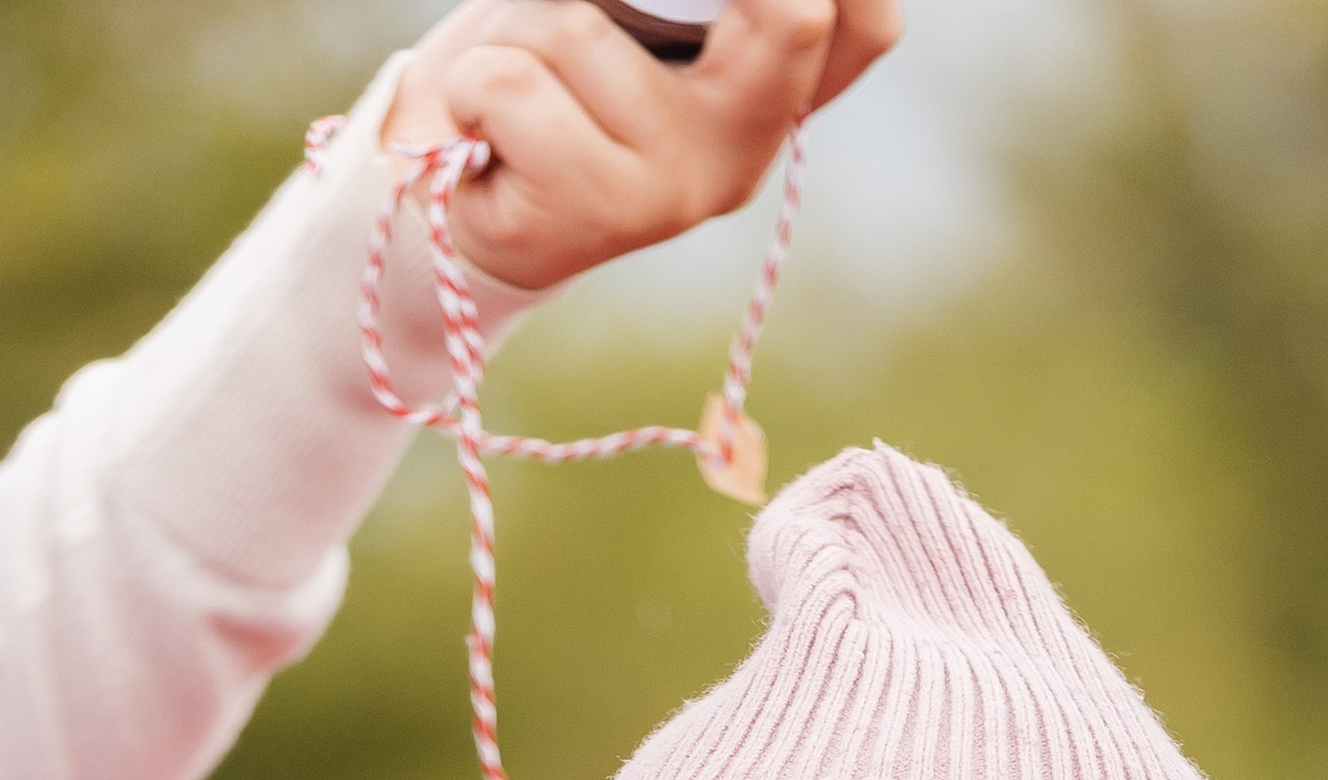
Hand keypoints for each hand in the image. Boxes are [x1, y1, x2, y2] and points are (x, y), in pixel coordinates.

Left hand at [386, 0, 898, 294]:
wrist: (462, 204)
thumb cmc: (549, 80)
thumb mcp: (623, 13)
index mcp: (774, 91)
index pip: (865, 24)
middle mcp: (748, 144)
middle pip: (791, 16)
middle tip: (592, 18)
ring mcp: (684, 185)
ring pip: (576, 27)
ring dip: (518, 26)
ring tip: (521, 78)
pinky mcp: (605, 212)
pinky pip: (515, 82)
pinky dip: (478, 79)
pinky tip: (490, 126)